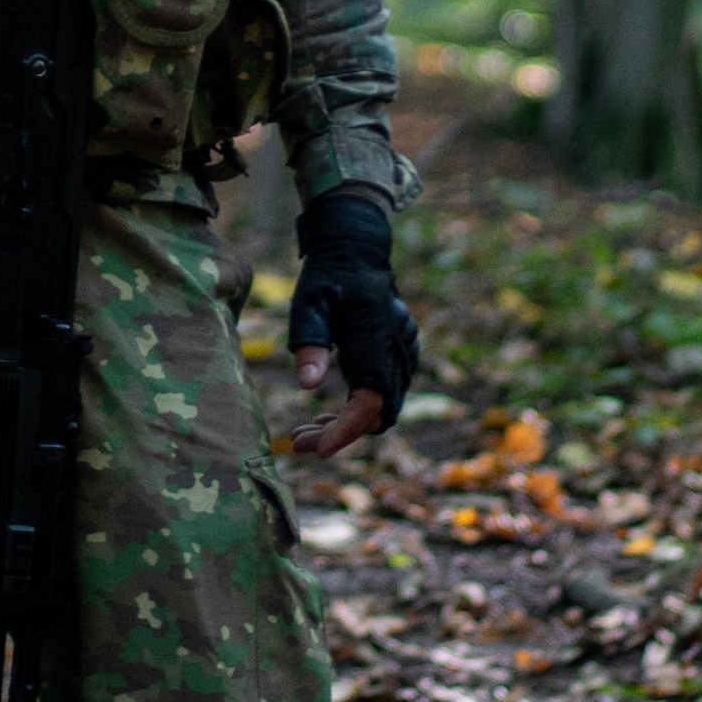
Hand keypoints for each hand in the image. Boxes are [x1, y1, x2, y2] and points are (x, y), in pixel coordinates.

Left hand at [285, 188, 418, 457]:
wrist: (358, 251)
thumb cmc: (329, 276)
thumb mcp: (309, 302)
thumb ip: (309, 340)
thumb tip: (307, 386)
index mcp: (375, 338)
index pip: (368, 401)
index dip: (345, 430)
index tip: (316, 450)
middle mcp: (396, 351)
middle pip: (378, 413)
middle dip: (340, 434)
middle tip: (297, 441)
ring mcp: (403, 354)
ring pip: (384, 409)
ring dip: (348, 426)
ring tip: (305, 431)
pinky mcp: (400, 357)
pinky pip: (386, 396)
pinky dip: (359, 412)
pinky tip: (327, 413)